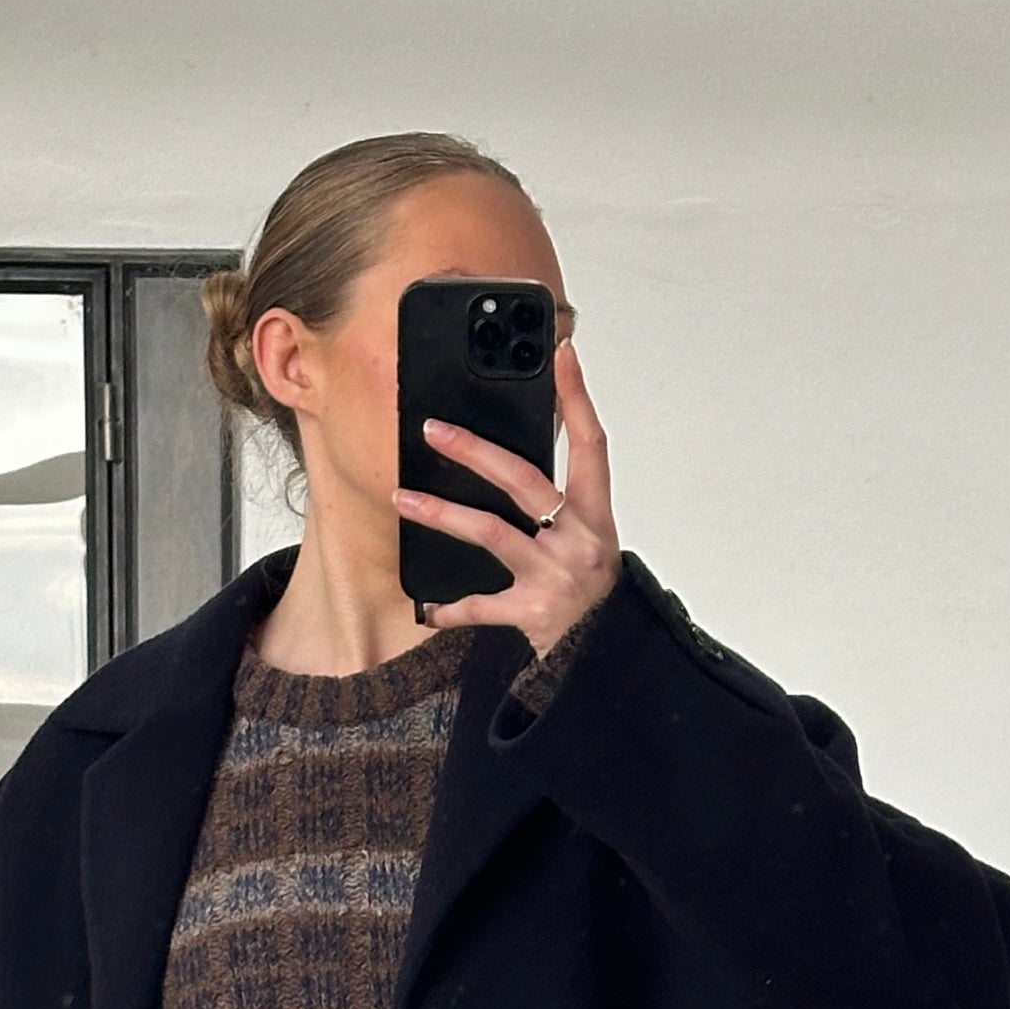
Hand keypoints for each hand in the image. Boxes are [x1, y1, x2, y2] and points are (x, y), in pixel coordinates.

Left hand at [396, 341, 619, 653]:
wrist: (606, 655)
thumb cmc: (593, 595)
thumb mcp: (589, 541)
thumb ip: (559, 505)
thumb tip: (507, 462)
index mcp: (596, 515)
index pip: (591, 444)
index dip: (577, 397)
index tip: (561, 354)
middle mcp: (579, 539)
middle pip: (523, 480)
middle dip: (475, 450)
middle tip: (434, 429)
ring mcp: (555, 575)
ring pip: (491, 532)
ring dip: (442, 513)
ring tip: (403, 497)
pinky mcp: (533, 613)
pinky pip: (482, 605)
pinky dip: (452, 608)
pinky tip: (427, 607)